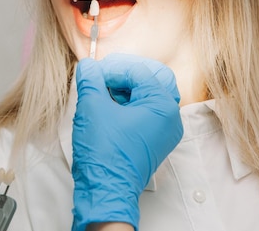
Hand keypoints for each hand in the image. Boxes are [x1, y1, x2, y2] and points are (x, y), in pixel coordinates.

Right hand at [71, 54, 182, 230]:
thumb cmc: (104, 153)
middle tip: (101, 78)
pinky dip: (128, 106)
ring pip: (147, 97)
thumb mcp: (92, 107)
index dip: (113, 70)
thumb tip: (88, 66)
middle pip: (150, 81)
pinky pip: (145, 114)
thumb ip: (91, 80)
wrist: (105, 191)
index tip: (94, 74)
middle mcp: (170, 118)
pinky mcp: (154, 142)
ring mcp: (164, 132)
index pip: (138, 72)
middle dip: (123, 77)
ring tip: (101, 94)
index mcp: (162, 106)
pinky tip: (108, 108)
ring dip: (124, 91)